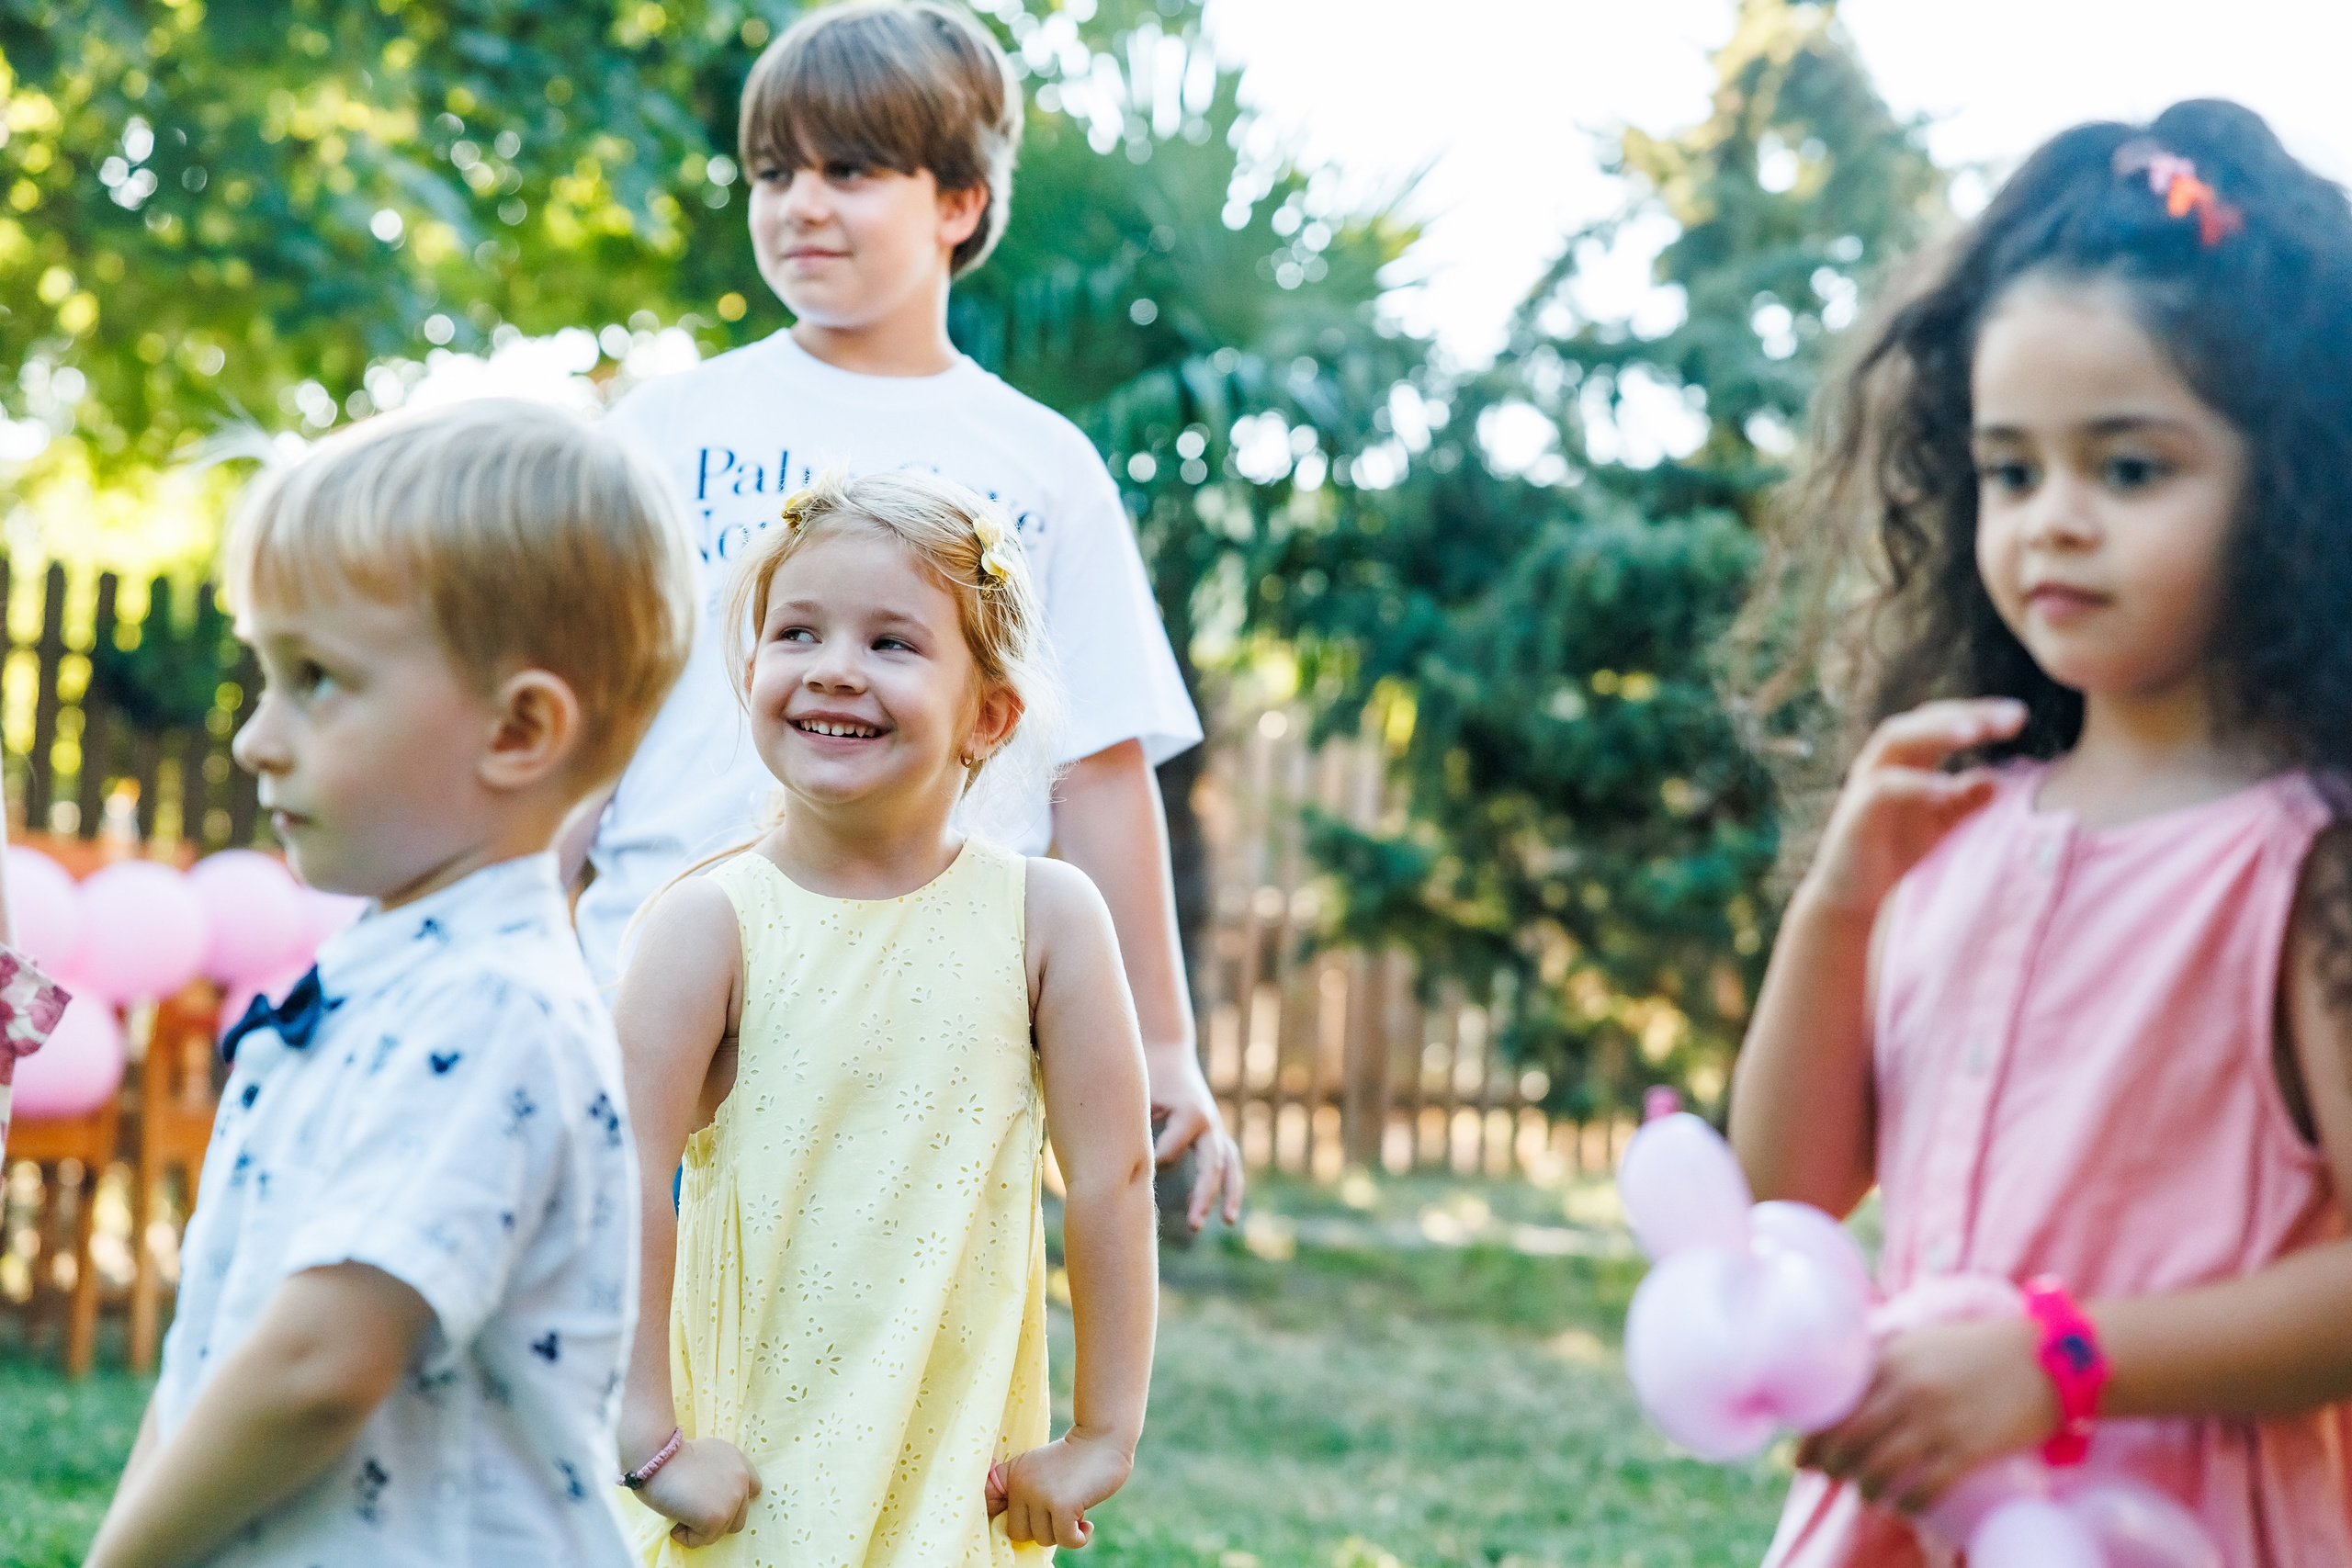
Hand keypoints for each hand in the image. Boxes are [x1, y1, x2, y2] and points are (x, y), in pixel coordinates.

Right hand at [636, 1436, 760, 1547]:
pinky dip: (686, 1536)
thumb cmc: (670, 1456)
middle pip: (738, 1516)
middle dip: (716, 1518)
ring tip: (681, 1513)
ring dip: (701, 1528)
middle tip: (692, 1510)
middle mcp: (741, 1480)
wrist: (657, 1458)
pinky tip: (675, 1521)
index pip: (753, 1488)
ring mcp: (732, 1500)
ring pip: (722, 1531)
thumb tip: (711, 1496)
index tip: (714, 1501)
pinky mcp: (716, 1519)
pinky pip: (702, 1540)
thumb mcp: (706, 1453)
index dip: (733, 1499)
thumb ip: (719, 1472)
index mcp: (738, 1461)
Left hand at [989, 1431, 1133, 1549]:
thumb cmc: (1074, 1458)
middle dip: (1042, 1530)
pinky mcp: (1063, 1505)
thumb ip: (1023, 1491)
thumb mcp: (1038, 1467)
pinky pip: (1065, 1540)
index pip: (990, 1509)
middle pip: (1018, 1533)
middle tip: (1060, 1516)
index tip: (1032, 1519)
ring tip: (1075, 1512)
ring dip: (1063, 1532)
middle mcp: (1021, 1485)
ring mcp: (1040, 1495)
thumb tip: (1016, 1533)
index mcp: (1012, 1475)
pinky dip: (1078, 1538)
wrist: (1103, 1438)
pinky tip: (1087, 1525)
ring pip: (1043, 1538)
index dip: (1009, 1520)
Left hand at [1149, 1046, 1242, 1228]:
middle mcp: (1209, 1122)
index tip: (1136, 1174)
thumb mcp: (1140, 1095)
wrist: (1167, 1051)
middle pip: (1212, 1165)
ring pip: (1229, 1166)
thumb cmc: (1147, 1075)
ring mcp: (1215, 1129)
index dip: (1153, 1164)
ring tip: (1227, 1222)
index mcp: (1190, 1113)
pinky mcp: (1215, 1134)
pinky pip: (1228, 1163)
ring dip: (1228, 1195)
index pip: (1171, 1151)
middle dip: (1203, 1196)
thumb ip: (1139, 1126)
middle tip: (1193, 1225)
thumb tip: (1130, 1162)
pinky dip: (1229, 1186)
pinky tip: (1226, 1212)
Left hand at [1798, 1318, 2058, 1513]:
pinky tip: (1902, 1508)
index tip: (1800, 1453)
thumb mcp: (1924, 1342)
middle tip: (1824, 1476)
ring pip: (1880, 1467)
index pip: (1835, 1404)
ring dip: (1865, 1487)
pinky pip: (1926, 1488)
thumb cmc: (1982, 1348)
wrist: (2048, 1358)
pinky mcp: (1968, 1449)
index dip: (1812, 1435)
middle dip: (1829, 1464)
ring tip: (1864, 1493)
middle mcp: (1905, 1390)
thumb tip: (1853, 1385)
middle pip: (1849, 1439)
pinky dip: (1908, 1504)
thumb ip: (1889, 1359)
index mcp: (1891, 1359)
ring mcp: (1936, 1422)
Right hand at [1799, 699, 2025, 918]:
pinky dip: (1917, 784)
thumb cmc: (1893, 852)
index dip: (1979, 713)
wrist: (1853, 895)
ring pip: (1897, 739)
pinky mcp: (1855, 810)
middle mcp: (1882, 761)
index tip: (2019, 717)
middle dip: (1967, 714)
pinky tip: (1947, 789)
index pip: (1942, 721)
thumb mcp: (1939, 823)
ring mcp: (1865, 782)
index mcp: (1905, 759)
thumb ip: (1964, 800)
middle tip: (2012, 718)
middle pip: (1922, 720)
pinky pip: (1885, 787)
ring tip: (1974, 732)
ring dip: (1936, 732)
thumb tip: (1998, 781)